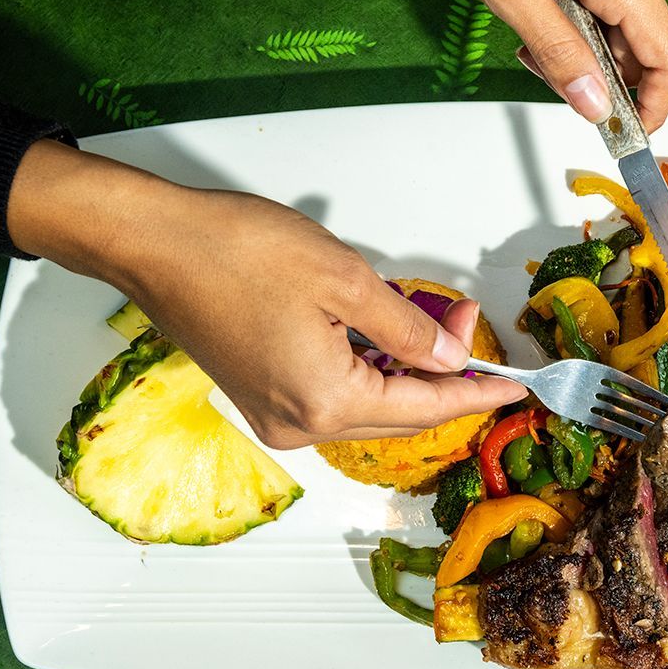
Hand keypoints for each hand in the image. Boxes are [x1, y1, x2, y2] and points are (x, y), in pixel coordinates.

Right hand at [8, 141, 524, 447]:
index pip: (425, 408)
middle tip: (464, 321)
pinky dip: (366, 370)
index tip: (512, 384)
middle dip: (442, 373)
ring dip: (403, 369)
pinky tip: (382, 333)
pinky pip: (333, 395)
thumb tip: (451, 359)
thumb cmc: (234, 251)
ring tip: (427, 317)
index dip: (475, 392)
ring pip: (367, 404)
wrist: (154, 244)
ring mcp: (275, 417)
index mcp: (323, 401)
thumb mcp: (344, 279)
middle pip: (398, 413)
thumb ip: (407, 329)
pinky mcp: (260, 398)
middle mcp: (299, 425)